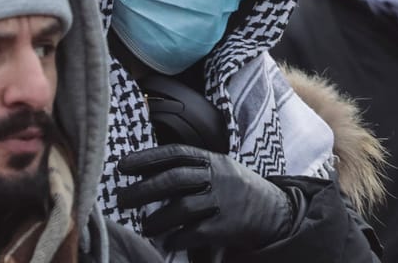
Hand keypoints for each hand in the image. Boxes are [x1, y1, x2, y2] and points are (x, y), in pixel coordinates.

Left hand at [118, 145, 300, 250]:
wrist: (275, 211)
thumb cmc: (237, 190)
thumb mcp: (220, 170)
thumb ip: (192, 170)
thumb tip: (147, 176)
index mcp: (213, 160)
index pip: (176, 153)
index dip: (148, 158)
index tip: (123, 165)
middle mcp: (217, 176)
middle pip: (175, 179)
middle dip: (144, 189)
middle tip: (122, 199)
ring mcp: (223, 200)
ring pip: (183, 207)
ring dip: (157, 219)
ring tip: (144, 227)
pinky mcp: (227, 225)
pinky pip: (196, 233)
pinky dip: (177, 239)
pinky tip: (167, 243)